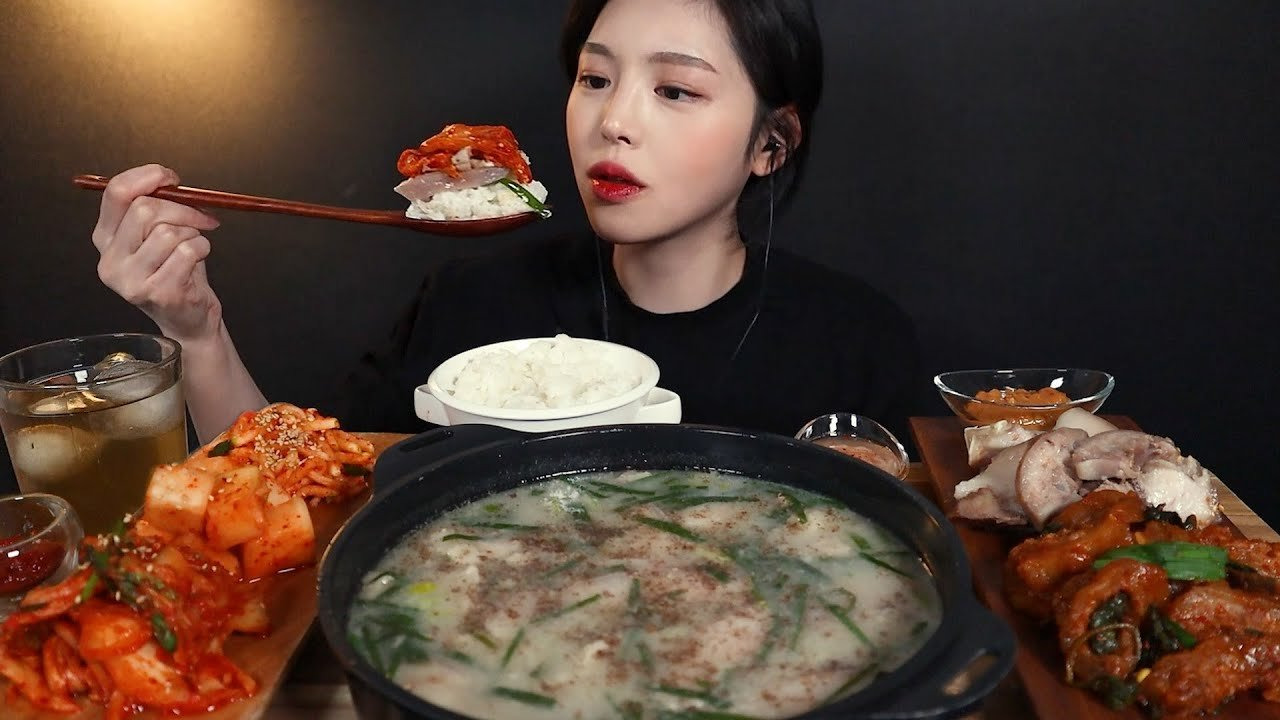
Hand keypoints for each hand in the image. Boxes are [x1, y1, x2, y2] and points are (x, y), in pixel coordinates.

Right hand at [92, 164, 223, 342]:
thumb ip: (155, 208)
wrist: (189, 319)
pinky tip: (198, 261)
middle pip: (145, 210)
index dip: (147, 177)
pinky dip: (202, 248)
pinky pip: (187, 251)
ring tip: (194, 248)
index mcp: (105, 238)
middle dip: (181, 209)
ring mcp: (131, 279)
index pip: (116, 193)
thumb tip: (169, 180)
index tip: (171, 178)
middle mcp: (111, 260)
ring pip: (168, 232)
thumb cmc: (177, 272)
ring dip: (193, 234)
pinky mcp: (157, 292)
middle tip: (200, 217)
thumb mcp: (157, 236)